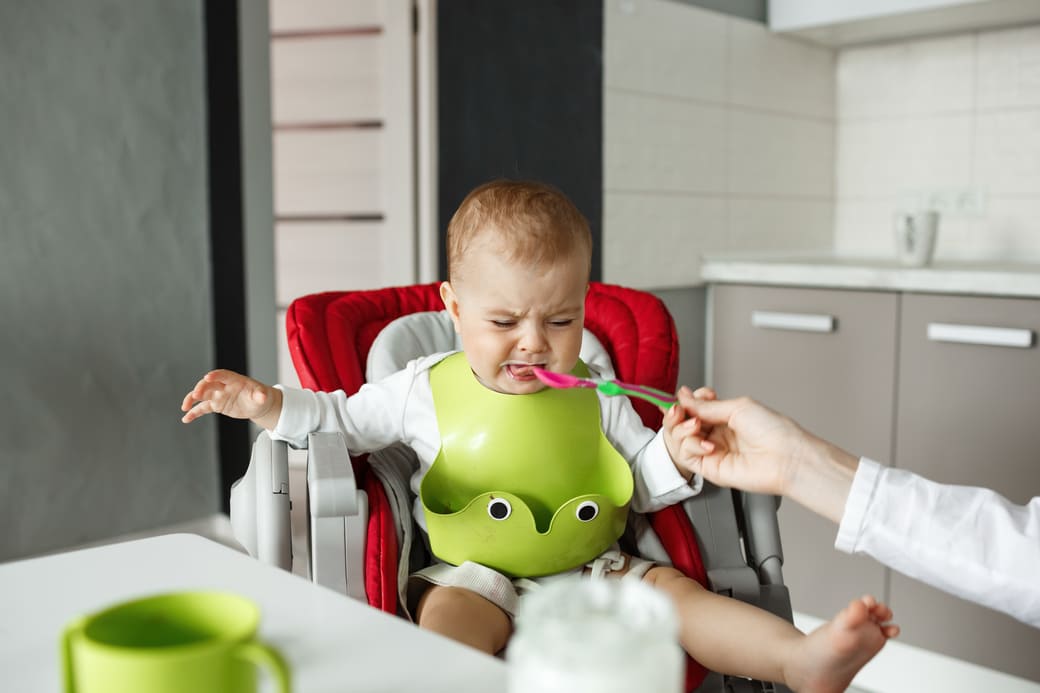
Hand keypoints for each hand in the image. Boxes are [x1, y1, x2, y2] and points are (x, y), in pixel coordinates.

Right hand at [180, 369, 281, 429]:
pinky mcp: (216, 405)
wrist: (257, 404)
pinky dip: (194, 412)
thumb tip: (262, 396)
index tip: (207, 377)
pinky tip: (187, 418)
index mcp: (234, 380)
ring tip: (185, 407)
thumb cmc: (259, 396)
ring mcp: (218, 395)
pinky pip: (203, 408)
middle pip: (209, 384)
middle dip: (201, 388)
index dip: (215, 375)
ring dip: (192, 399)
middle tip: (195, 395)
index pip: (223, 375)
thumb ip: (260, 395)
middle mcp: (223, 386)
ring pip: (202, 395)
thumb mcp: (261, 396)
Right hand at [671, 389, 805, 496]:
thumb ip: (706, 406)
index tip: (686, 396)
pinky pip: (686, 456)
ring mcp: (711, 452)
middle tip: (679, 410)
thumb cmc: (774, 431)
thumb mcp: (737, 407)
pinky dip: (690, 446)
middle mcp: (716, 435)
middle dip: (676, 415)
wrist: (786, 457)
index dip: (686, 402)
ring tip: (695, 425)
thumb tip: (683, 396)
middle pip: (681, 424)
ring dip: (681, 429)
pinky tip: (706, 443)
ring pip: (678, 440)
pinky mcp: (709, 469)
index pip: (693, 409)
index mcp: (724, 418)